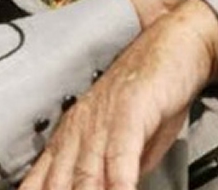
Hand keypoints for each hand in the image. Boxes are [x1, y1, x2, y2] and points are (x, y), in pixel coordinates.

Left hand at [19, 0, 217, 189]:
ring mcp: (102, 119)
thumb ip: (114, 171)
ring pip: (85, 175)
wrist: (175, 42)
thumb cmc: (152, 90)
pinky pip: (119, 156)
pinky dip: (119, 184)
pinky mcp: (129, 110)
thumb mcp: (129, 141)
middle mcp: (79, 128)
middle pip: (58, 184)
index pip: (41, 181)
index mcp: (72, 134)